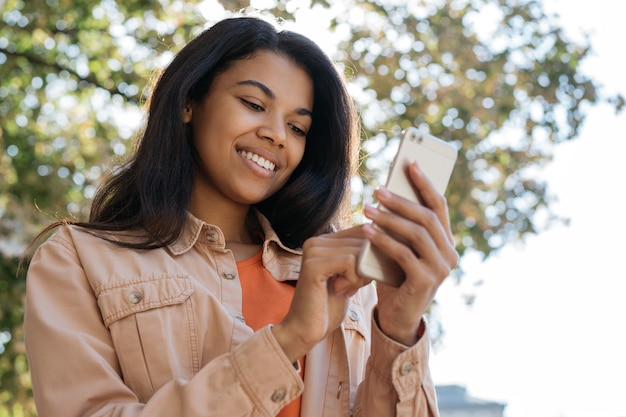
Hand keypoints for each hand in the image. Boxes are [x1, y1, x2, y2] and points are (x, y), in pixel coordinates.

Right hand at [272, 227, 371, 362]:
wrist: (305, 330)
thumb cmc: (329, 306)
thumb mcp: (350, 276)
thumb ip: (361, 258)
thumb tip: (388, 242)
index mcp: (324, 241)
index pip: (363, 231)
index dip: (374, 252)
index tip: (368, 275)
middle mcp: (316, 241)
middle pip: (363, 241)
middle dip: (368, 267)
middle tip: (356, 286)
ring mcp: (312, 251)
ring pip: (359, 252)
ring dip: (361, 275)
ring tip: (347, 289)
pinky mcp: (313, 265)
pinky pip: (351, 262)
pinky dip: (354, 280)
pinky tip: (342, 291)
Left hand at [362, 161, 458, 345]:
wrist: (396, 317)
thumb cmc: (396, 278)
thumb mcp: (401, 248)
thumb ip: (402, 227)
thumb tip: (387, 192)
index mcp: (446, 242)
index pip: (439, 206)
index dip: (425, 183)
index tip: (410, 164)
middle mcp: (449, 254)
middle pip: (427, 217)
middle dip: (401, 200)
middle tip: (378, 189)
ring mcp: (440, 270)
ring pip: (416, 233)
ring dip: (390, 218)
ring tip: (367, 208)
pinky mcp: (425, 282)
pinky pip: (403, 253)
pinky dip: (383, 239)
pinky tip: (366, 231)